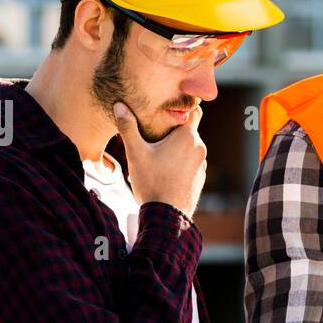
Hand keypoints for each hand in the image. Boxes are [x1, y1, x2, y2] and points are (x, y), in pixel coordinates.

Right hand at [114, 101, 206, 218]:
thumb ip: (128, 128)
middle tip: (155, 133)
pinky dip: (181, 161)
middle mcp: (200, 148)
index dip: (183, 107)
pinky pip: (191, 162)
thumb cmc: (151, 182)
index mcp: (188, 137)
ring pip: (190, 147)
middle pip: (188, 130)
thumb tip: (119, 105)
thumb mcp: (136, 153)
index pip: (194, 111)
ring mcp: (202, 164)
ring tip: (158, 154)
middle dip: (173, 130)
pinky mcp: (200, 177)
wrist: (167, 216)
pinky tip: (165, 170)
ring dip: (177, 147)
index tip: (168, 109)